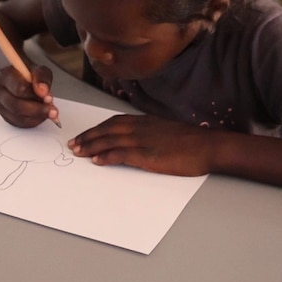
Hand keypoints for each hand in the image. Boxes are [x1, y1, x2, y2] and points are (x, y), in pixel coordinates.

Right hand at [0, 64, 56, 127]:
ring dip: (36, 117)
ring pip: (17, 117)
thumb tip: (43, 91)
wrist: (22, 79)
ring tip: (48, 112)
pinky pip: (18, 124)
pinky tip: (40, 116)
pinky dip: (32, 121)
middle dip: (37, 110)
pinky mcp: (4, 116)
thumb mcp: (39, 69)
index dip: (35, 95)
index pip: (18, 88)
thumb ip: (42, 77)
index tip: (48, 97)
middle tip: (52, 111)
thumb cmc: (29, 74)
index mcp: (4, 75)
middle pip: (16, 106)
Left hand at [68, 114, 214, 175]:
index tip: (84, 134)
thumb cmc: (192, 141)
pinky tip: (96, 160)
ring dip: (91, 146)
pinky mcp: (148, 155)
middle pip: (107, 130)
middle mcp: (141, 127)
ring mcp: (143, 140)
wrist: (208, 146)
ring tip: (78, 152)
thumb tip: (137, 139)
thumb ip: (150, 132)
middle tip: (73, 143)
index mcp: (145, 121)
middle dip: (88, 136)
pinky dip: (106, 156)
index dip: (96, 128)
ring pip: (110, 140)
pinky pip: (122, 154)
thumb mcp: (167, 130)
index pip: (114, 122)